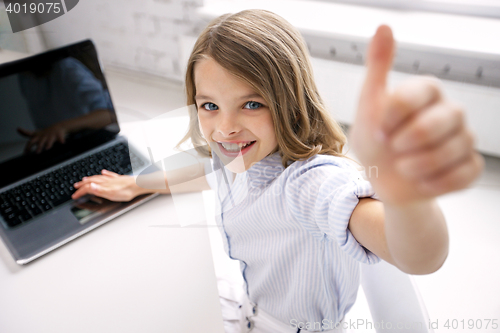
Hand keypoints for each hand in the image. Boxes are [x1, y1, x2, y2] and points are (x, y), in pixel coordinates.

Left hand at [17, 124, 67, 153]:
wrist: (58, 127)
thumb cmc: (45, 132)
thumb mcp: (36, 133)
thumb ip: (26, 133)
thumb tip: (17, 129)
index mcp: (37, 136)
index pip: (30, 137)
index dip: (26, 140)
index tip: (23, 143)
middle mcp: (43, 136)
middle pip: (40, 141)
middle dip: (38, 146)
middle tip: (37, 152)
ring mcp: (51, 136)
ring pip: (49, 141)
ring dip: (48, 144)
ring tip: (47, 148)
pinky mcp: (59, 136)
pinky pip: (60, 138)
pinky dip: (61, 140)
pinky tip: (62, 142)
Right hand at [72, 169, 147, 201]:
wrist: (138, 185)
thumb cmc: (126, 191)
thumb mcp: (111, 194)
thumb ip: (99, 191)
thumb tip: (88, 187)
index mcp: (104, 185)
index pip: (88, 188)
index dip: (80, 192)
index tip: (74, 195)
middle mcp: (107, 181)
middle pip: (92, 181)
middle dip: (83, 184)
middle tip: (76, 186)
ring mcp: (113, 179)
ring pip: (99, 178)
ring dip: (91, 179)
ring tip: (85, 179)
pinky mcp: (119, 178)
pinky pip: (109, 175)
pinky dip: (105, 174)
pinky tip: (104, 172)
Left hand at [349, 25, 483, 205]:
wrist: (385, 181)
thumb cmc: (376, 141)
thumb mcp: (368, 106)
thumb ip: (378, 68)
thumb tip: (384, 26)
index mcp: (426, 92)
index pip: (419, 91)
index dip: (395, 115)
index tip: (378, 131)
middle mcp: (450, 111)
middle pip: (445, 118)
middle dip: (410, 139)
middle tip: (392, 148)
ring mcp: (464, 138)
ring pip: (455, 148)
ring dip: (419, 164)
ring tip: (404, 166)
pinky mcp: (470, 166)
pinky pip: (464, 174)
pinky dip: (436, 182)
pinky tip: (421, 180)